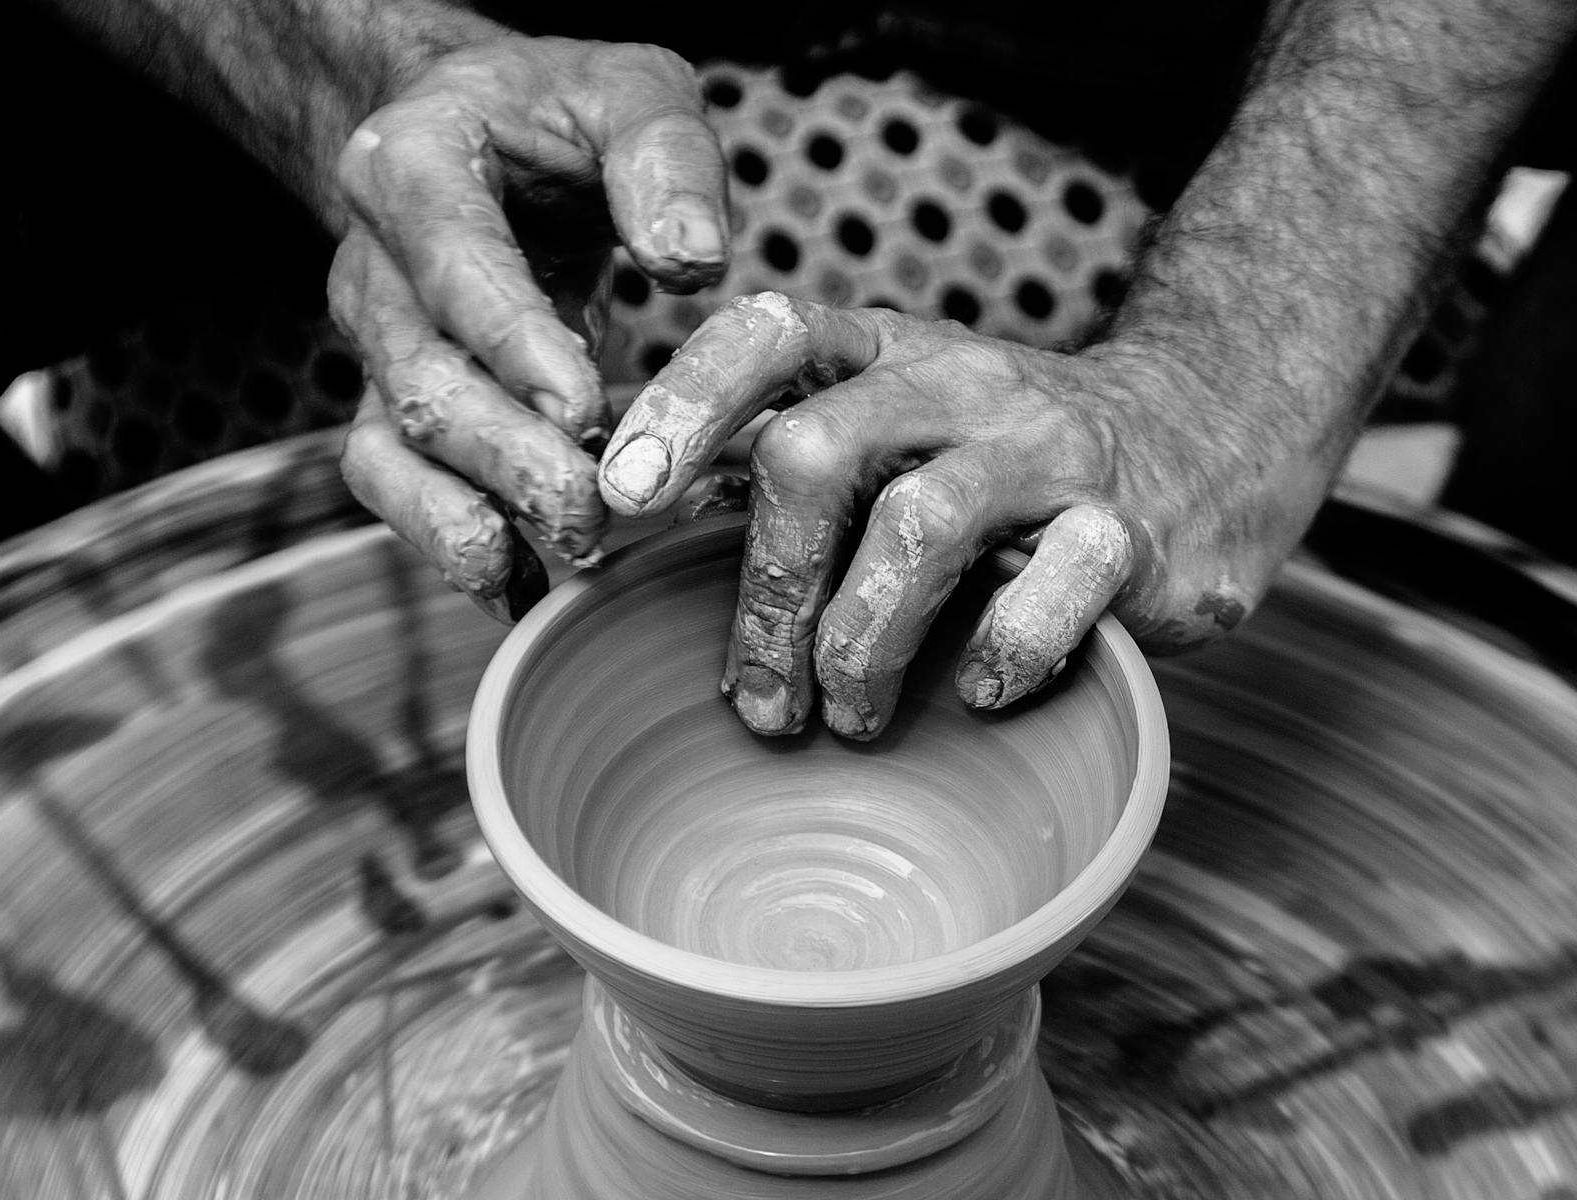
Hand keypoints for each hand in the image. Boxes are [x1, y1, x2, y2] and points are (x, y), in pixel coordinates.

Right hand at [329, 31, 728, 618]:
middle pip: (419, 377)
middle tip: (595, 510)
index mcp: (413, 164)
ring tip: (561, 558)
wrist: (477, 130)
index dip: (511, 341)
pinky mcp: (394, 406)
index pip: (451, 260)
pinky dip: (450, 545)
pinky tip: (520, 589)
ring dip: (469, 518)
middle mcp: (373, 264)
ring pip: (390, 448)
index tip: (584, 409)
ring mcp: (376, 346)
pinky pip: (396, 488)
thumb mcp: (630, 89)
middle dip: (506, 455)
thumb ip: (666, 156)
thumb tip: (693, 262)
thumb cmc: (561, 111)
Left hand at [599, 293, 1335, 738]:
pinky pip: (1047, 599)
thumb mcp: (901, 422)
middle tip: (755, 697)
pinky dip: (994, 660)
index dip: (682, 407)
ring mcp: (1050, 452)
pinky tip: (976, 695)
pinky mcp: (1130, 531)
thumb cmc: (1005, 457)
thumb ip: (791, 460)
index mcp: (887, 351)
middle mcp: (962, 384)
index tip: (618, 501)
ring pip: (920, 529)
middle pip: (819, 452)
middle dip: (767, 590)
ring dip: (859, 645)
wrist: (1213, 434)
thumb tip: (631, 524)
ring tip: (848, 718)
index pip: (767, 336)